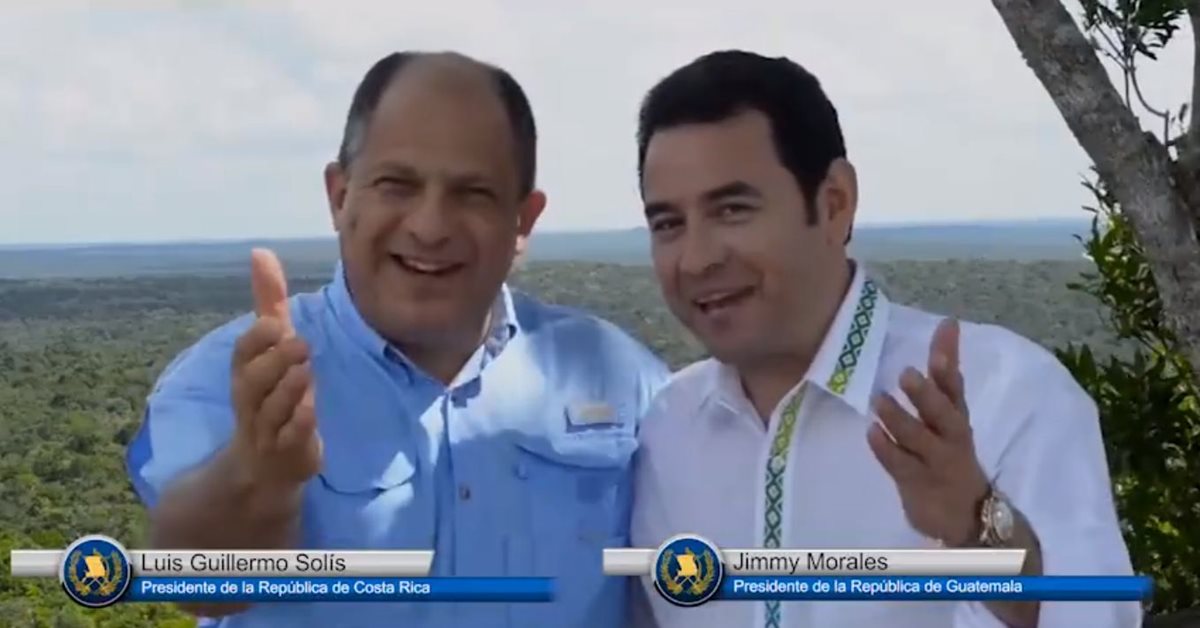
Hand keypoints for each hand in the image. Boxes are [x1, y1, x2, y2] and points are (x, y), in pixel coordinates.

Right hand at [229, 248, 322, 486]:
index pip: (242, 353)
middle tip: (301, 344)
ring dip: (287, 390)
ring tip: (305, 371)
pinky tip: (311, 412)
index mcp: (246, 373)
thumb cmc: (272, 393)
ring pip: (270, 412)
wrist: (266, 465)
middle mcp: (251, 401)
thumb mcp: (272, 348)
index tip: (277, 323)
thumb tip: (261, 252)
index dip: (256, 339)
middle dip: (274, 361)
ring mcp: (268, 430)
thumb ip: (269, 302)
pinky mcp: (288, 453)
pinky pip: (289, 440)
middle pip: (251, 382)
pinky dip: (298, 426)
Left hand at [867, 318, 988, 546]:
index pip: (955, 384)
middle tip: (907, 373)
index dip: (949, 356)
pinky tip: (872, 434)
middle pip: (943, 413)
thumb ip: (940, 379)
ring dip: (899, 419)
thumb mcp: (947, 419)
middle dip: (927, 394)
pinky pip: (901, 465)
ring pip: (918, 439)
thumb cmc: (950, 457)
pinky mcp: (919, 484)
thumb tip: (945, 329)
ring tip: (879, 401)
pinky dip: (887, 449)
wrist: (968, 517)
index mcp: (956, 419)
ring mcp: (936, 462)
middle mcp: (950, 438)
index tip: (946, 327)